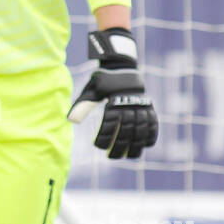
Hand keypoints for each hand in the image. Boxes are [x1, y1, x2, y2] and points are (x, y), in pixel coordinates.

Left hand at [67, 28, 157, 158]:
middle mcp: (129, 104)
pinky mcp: (149, 106)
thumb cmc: (103, 81)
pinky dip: (151, 134)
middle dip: (119, 146)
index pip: (110, 124)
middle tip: (111, 157)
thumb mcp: (91, 90)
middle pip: (126, 130)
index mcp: (114, 101)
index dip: (105, 137)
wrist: (122, 66)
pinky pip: (153, 122)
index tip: (98, 146)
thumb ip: (83, 105)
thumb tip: (70, 120)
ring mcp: (141, 106)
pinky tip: (146, 145)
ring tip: (130, 157)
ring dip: (137, 145)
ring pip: (141, 129)